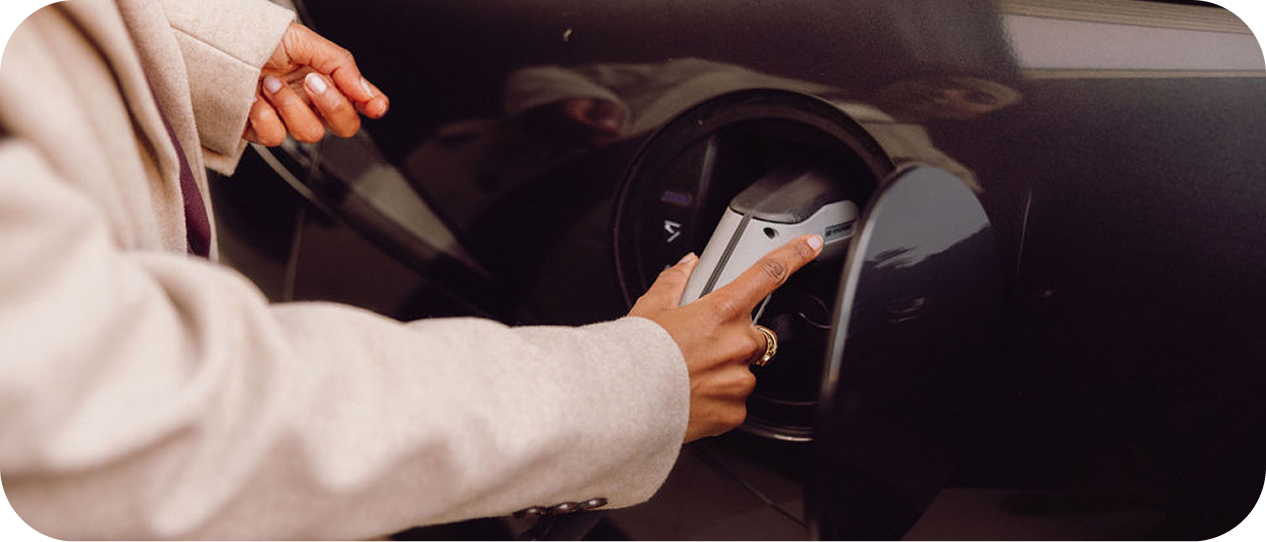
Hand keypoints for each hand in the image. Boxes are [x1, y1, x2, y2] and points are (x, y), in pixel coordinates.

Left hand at [246, 23, 390, 145]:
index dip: (374, 105)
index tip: (375, 105)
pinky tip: (254, 97)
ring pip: (310, 133)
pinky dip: (264, 115)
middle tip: (313, 81)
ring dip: (290, 104)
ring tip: (271, 81)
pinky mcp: (264, 131)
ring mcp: (289, 119)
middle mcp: (313, 103)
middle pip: (346, 125)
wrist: (215, 45)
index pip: (362, 100)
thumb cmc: (257, 39)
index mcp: (328, 79)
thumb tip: (366, 90)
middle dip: (332, 104)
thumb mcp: (304, 40)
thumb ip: (340, 64)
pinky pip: (276, 136)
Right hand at [630, 234, 823, 441]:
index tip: (811, 246)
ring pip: (745, 370)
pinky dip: (719, 399)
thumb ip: (675, 282)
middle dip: (735, 339)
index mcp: (721, 311)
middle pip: (755, 335)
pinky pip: (736, 401)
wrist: (627, 402)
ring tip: (691, 376)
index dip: (794, 256)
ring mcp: (739, 379)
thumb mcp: (650, 308)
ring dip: (726, 371)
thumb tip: (687, 265)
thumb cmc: (636, 356)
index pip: (767, 275)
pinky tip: (694, 397)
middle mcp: (737, 343)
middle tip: (702, 348)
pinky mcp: (734, 411)